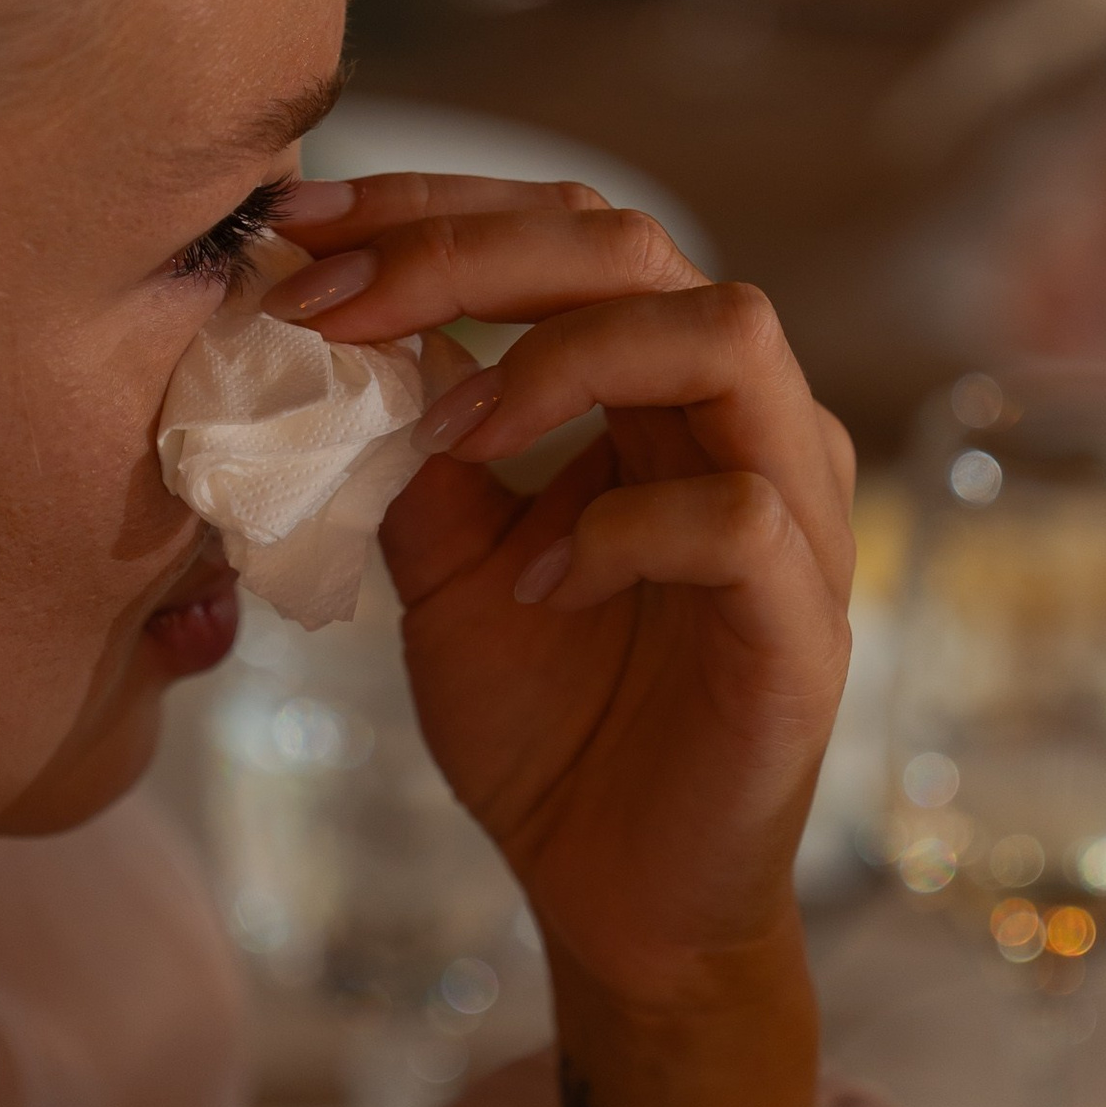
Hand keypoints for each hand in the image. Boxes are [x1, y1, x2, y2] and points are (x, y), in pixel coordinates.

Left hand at [267, 172, 854, 1009]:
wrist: (615, 898)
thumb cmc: (547, 723)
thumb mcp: (443, 563)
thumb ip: (411, 446)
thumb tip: (335, 326)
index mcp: (662, 391)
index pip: (571, 232)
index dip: (435, 208)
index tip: (301, 225)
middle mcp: (743, 422)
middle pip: (640, 247)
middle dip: (470, 251)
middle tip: (337, 301)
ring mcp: (792, 514)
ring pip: (725, 335)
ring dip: (562, 359)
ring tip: (448, 432)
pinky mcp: (804, 620)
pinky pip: (735, 517)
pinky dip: (616, 529)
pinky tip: (534, 583)